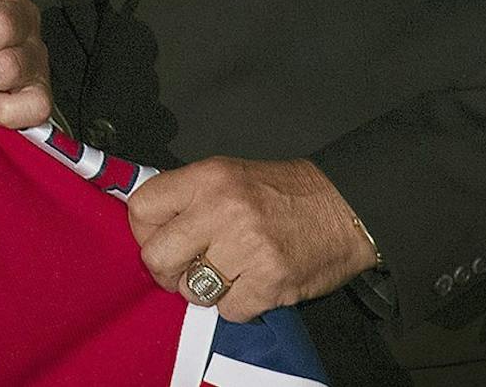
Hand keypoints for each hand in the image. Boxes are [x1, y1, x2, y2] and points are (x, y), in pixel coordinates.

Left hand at [127, 156, 378, 321]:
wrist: (343, 208)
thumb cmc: (283, 194)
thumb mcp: (226, 175)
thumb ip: (187, 197)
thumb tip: (149, 225)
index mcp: (207, 179)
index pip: (142, 209)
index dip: (143, 232)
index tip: (155, 239)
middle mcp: (222, 210)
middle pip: (157, 256)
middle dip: (165, 270)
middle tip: (182, 269)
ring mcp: (247, 247)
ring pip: (191, 289)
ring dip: (204, 290)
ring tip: (225, 274)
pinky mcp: (270, 282)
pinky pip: (228, 310)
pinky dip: (237, 304)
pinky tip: (251, 284)